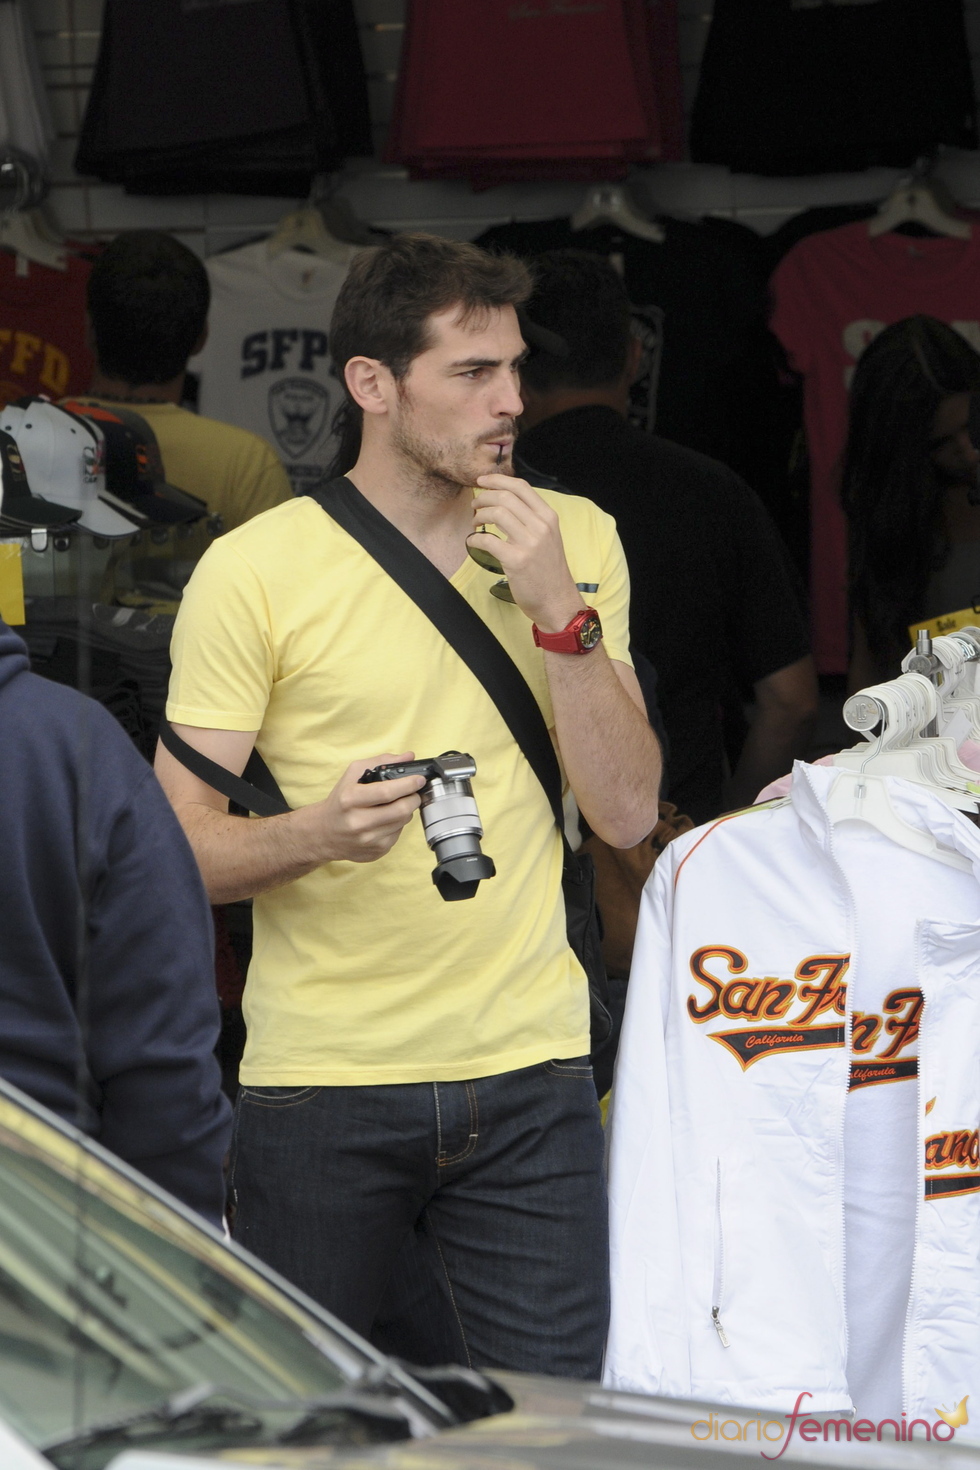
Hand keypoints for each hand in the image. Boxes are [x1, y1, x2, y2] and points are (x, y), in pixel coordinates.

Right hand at [297, 752, 424, 864]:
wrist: (323, 833)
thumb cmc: (341, 801)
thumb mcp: (353, 775)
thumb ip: (380, 761)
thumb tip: (408, 757)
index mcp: (350, 799)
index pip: (387, 792)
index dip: (408, 785)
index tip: (419, 779)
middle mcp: (358, 822)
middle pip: (400, 810)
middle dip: (413, 798)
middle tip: (414, 792)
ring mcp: (368, 840)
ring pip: (403, 822)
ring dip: (407, 811)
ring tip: (398, 804)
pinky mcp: (376, 851)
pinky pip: (398, 835)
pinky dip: (398, 824)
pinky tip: (388, 819)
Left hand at [468, 475, 582, 631]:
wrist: (557, 601)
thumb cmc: (549, 571)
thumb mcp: (548, 538)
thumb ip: (532, 519)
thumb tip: (505, 501)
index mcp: (548, 517)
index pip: (521, 487)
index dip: (497, 480)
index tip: (482, 482)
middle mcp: (541, 526)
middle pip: (505, 496)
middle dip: (484, 497)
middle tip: (475, 504)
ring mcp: (529, 543)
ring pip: (497, 513)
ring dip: (479, 515)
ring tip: (475, 522)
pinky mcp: (516, 561)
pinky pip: (488, 540)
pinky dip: (475, 538)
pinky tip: (473, 541)